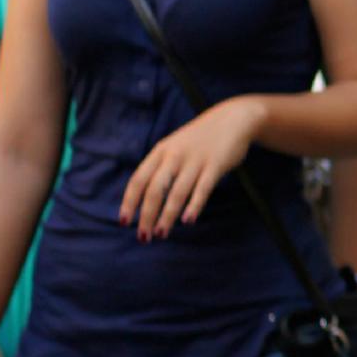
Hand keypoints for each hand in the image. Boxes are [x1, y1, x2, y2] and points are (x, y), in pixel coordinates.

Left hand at [121, 96, 261, 237]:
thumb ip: (161, 168)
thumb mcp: (174, 147)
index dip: (129, 202)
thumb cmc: (200, 139)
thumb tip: (145, 199)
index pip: (138, 180)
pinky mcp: (215, 166)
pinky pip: (202, 189)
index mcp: (161, 151)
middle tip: (143, 237)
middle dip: (146, 215)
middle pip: (154, 189)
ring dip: (167, 216)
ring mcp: (195, 161)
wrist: (233, 119)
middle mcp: (174, 156)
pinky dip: (194, 205)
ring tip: (161, 233)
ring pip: (177, 192)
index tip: (124, 222)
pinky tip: (188, 221)